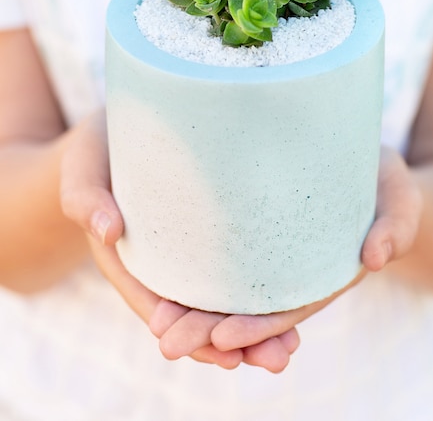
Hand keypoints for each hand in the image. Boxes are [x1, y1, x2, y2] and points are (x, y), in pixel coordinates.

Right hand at [59, 110, 296, 369]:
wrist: (118, 130)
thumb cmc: (98, 150)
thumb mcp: (84, 167)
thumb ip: (86, 198)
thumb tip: (108, 231)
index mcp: (126, 259)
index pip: (158, 309)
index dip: (191, 334)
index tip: (224, 355)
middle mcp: (159, 264)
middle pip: (195, 313)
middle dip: (235, 341)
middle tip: (278, 358)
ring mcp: (184, 251)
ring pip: (218, 297)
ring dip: (254, 325)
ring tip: (291, 346)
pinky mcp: (206, 231)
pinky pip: (231, 266)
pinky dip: (257, 287)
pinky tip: (292, 298)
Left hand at [150, 146, 422, 370]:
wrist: (352, 150)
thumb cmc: (379, 175)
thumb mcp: (399, 194)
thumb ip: (397, 223)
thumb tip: (377, 258)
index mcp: (322, 272)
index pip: (288, 308)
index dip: (258, 326)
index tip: (223, 338)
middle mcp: (288, 270)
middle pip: (246, 306)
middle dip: (208, 329)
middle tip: (166, 340)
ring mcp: (264, 252)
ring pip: (225, 288)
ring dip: (191, 309)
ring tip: (154, 323)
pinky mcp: (246, 227)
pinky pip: (216, 256)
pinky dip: (191, 272)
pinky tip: (159, 278)